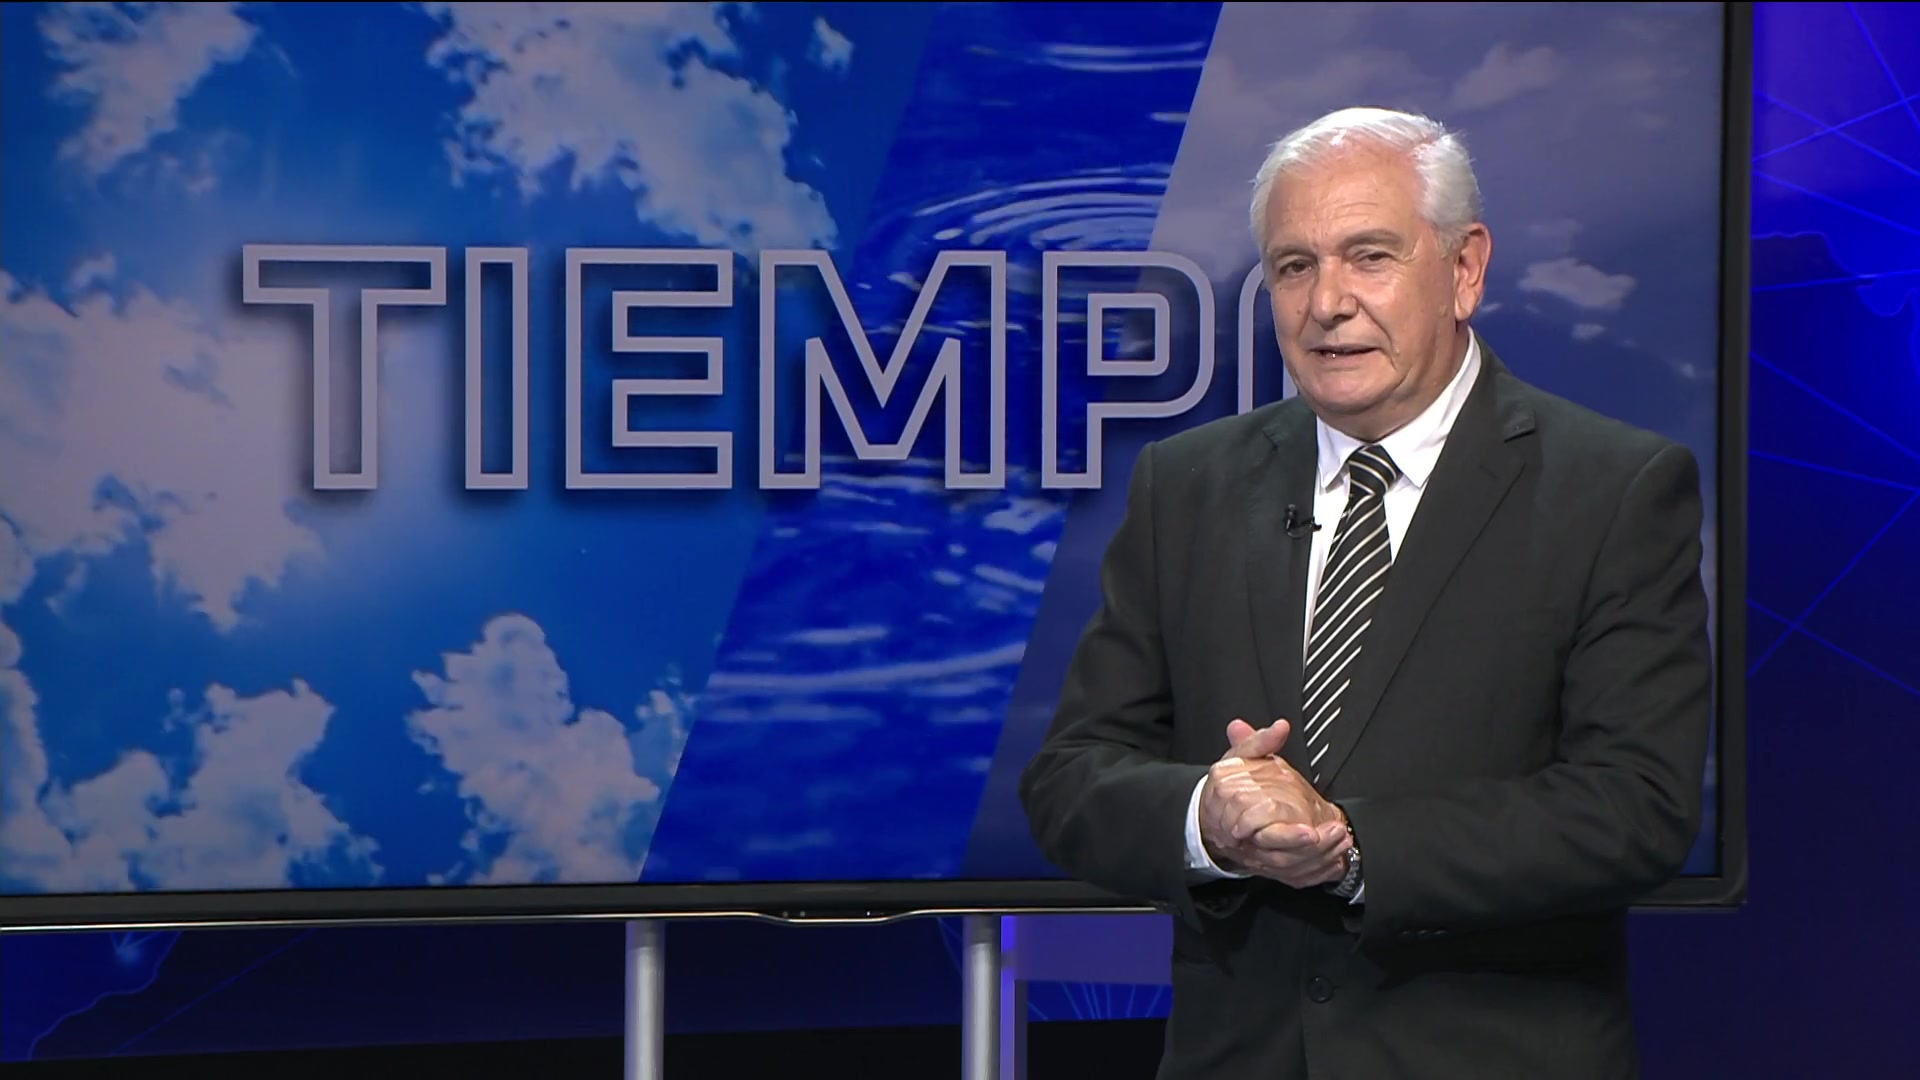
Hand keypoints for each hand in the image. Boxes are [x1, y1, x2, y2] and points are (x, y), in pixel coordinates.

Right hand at [1198, 719, 1350, 887]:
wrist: (1211, 819)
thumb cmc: (1227, 788)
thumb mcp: (1239, 759)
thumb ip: (1260, 742)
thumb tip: (1280, 727)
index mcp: (1235, 808)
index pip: (1260, 828)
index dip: (1288, 835)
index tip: (1311, 830)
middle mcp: (1243, 838)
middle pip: (1277, 854)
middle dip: (1309, 848)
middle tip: (1336, 833)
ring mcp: (1256, 856)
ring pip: (1288, 868)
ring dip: (1318, 858)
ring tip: (1341, 840)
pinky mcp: (1268, 868)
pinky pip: (1293, 878)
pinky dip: (1315, 873)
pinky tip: (1334, 863)